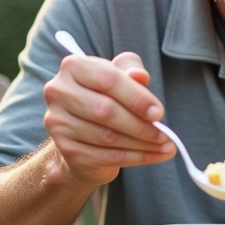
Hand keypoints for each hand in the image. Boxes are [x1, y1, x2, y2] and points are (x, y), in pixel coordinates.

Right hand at [42, 50, 173, 186]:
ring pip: (107, 137)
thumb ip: (131, 70)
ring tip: (165, 145)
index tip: (158, 112)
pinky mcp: (67, 150)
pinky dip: (135, 158)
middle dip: (140, 124)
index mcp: (73, 67)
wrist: (83, 135)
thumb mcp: (120, 77)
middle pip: (105, 110)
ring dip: (142, 144)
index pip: (107, 79)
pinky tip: (154, 155)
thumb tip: (140, 76)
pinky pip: (106, 156)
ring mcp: (59, 123)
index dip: (136, 96)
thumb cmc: (106, 98)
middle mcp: (58, 93)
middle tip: (165, 134)